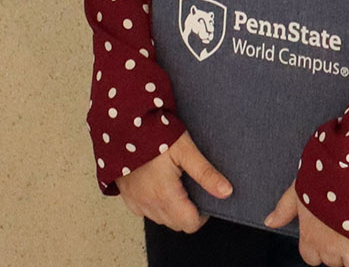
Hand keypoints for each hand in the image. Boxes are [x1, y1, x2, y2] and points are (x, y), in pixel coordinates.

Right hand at [116, 131, 231, 232]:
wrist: (122, 124)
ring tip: (174, 185)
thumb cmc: (152, 133)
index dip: (202, 214)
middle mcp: (148, 202)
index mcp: (165, 194)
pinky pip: (145, 211)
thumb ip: (205, 173)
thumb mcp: (185, 149)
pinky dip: (154, 205)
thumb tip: (225, 191)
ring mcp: (136, 201)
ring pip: (161, 220)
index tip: (202, 197)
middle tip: (189, 188)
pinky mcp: (127, 196)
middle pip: (177, 225)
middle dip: (187, 212)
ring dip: (171, 210)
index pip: (190, 224)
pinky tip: (157, 186)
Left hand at [265, 185, 348, 265]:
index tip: (321, 235)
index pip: (310, 258)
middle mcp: (330, 247)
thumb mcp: (298, 190)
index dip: (316, 248)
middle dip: (336, 249)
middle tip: (340, 229)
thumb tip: (270, 222)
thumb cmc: (324, 179)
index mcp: (310, 236)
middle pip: (332, 261)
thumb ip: (284, 209)